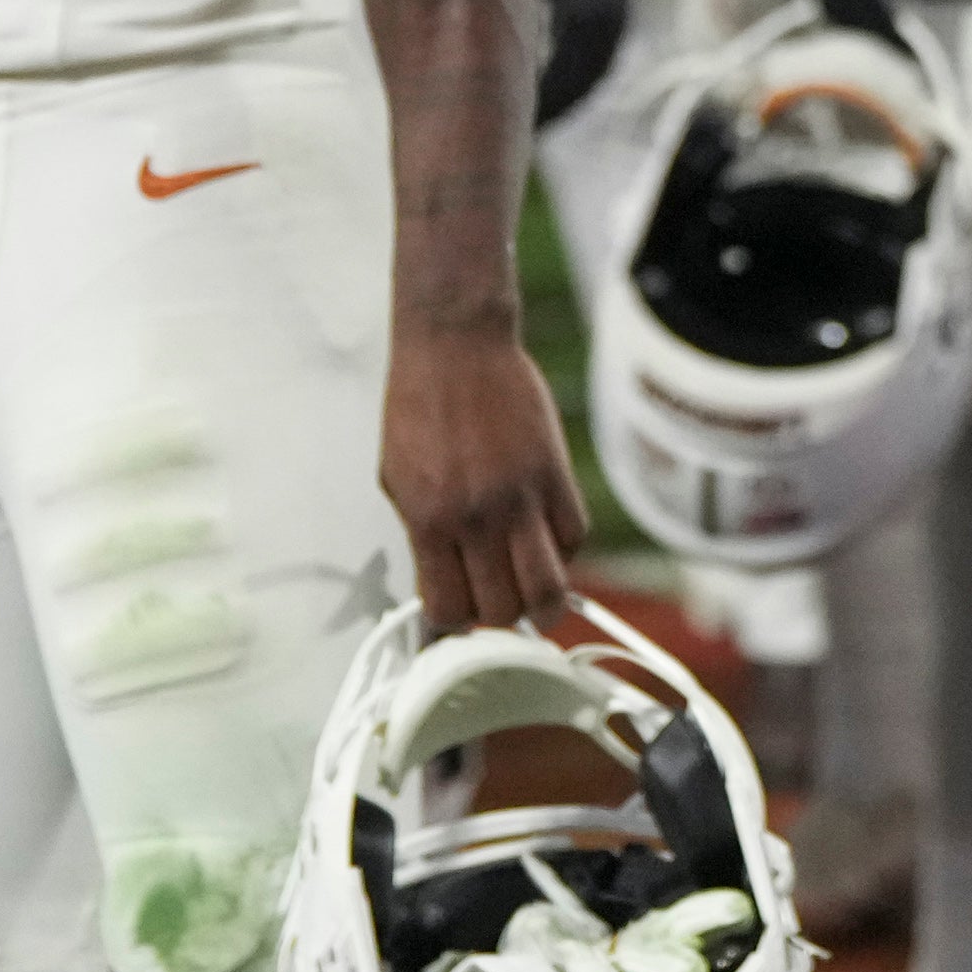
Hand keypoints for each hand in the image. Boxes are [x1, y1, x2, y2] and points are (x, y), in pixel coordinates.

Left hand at [382, 318, 587, 633]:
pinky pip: (574, 535)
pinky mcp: (554, 472)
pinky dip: (564, 551)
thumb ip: (423, 534)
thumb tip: (444, 580)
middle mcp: (477, 516)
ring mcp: (521, 496)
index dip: (454, 625)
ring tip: (537, 600)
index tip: (457, 616)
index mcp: (429, 520)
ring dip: (543, 605)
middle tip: (496, 603)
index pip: (448, 610)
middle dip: (499, 619)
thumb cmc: (418, 407)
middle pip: (502, 608)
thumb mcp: (397, 480)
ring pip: (548, 586)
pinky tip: (547, 543)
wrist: (454, 347)